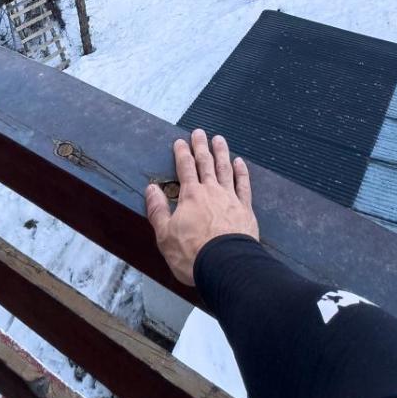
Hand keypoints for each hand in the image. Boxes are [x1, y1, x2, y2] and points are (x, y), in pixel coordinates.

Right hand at [145, 129, 258, 285]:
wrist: (225, 265)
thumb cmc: (192, 254)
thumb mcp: (164, 235)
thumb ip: (157, 209)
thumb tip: (151, 189)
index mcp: (190, 196)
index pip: (185, 168)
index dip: (182, 153)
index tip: (180, 141)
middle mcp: (211, 191)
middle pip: (206, 163)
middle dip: (201, 147)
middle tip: (199, 132)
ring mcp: (230, 198)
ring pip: (225, 169)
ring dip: (221, 153)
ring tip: (219, 139)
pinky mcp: (245, 209)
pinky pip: (243, 185)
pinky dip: (241, 172)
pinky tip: (240, 163)